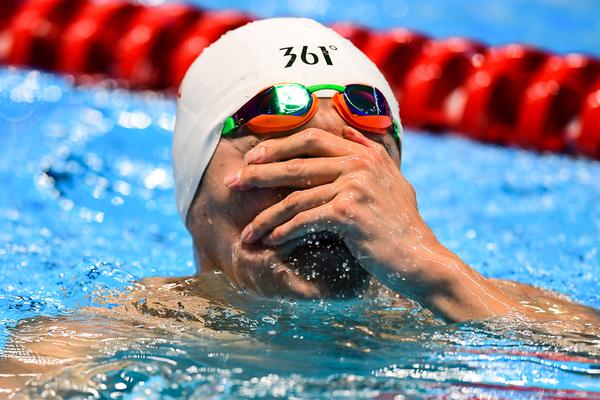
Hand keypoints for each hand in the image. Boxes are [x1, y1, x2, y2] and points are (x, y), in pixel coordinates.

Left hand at [223, 127, 521, 320]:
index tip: (253, 156)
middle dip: (259, 172)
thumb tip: (348, 130)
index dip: (278, 145)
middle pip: (296, 162)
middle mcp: (359, 163)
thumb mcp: (390, 181)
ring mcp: (355, 185)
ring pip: (296, 197)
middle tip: (232, 182)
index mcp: (365, 153)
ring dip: (266, 216)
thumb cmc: (401, 226)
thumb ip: (368, 154)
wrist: (421, 259)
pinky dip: (284, 232)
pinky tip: (270, 242)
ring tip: (247, 231)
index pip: (312, 137)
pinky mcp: (349, 212)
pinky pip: (305, 220)